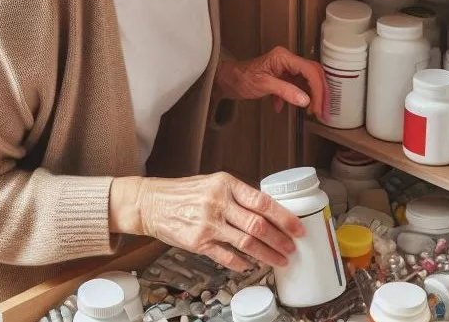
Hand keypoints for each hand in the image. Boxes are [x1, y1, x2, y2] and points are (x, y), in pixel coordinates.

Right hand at [109, 172, 303, 270]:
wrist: (150, 203)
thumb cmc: (183, 192)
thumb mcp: (213, 183)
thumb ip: (238, 195)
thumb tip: (267, 209)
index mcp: (226, 184)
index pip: (262, 201)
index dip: (284, 217)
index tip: (297, 227)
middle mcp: (218, 203)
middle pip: (258, 225)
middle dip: (280, 239)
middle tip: (292, 247)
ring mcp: (208, 224)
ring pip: (246, 243)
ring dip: (267, 254)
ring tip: (280, 260)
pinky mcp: (198, 242)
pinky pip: (226, 256)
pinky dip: (241, 263)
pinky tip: (251, 265)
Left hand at [215, 46, 327, 116]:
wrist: (226, 80)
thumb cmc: (241, 78)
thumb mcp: (264, 85)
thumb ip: (285, 91)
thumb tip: (306, 101)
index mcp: (284, 57)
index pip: (309, 71)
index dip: (318, 89)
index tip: (319, 106)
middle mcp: (287, 60)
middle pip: (312, 74)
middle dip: (319, 93)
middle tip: (322, 111)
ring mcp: (285, 68)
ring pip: (306, 81)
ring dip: (310, 96)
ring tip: (312, 111)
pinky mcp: (281, 76)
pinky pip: (295, 86)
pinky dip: (294, 97)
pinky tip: (283, 108)